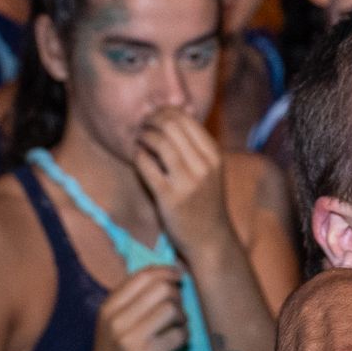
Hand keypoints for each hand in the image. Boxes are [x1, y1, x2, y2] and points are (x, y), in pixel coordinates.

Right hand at [82, 264, 188, 350]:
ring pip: (172, 310)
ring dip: (183, 318)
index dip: (167, 271)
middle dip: (177, 297)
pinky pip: (178, 336)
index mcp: (109, 307)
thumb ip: (133, 299)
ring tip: (178, 327)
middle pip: (162, 289)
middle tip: (177, 311)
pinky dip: (184, 337)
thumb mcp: (112, 322)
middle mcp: (117, 320)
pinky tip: (178, 343)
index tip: (179, 277)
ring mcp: (130, 339)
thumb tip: (168, 274)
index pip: (144, 275)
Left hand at [135, 109, 234, 261]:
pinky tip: (137, 155)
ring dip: (144, 135)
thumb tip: (170, 118)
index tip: (155, 115)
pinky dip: (139, 155)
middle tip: (143, 123)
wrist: (209, 239)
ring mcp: (187, 182)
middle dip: (152, 119)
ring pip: (161, 143)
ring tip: (139, 137)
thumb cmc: (206, 201)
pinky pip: (148, 166)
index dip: (166, 111)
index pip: (187, 119)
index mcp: (214, 155)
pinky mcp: (169, 197)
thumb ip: (195, 147)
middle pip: (172, 126)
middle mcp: (204, 166)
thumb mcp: (210, 170)